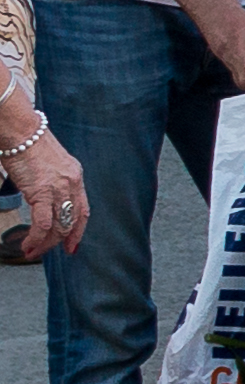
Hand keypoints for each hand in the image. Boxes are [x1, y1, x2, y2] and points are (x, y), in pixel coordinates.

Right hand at [1, 126, 86, 258]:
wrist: (21, 131)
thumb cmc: (29, 143)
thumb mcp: (49, 164)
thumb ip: (52, 180)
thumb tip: (43, 196)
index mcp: (75, 176)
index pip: (83, 210)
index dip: (78, 230)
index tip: (72, 246)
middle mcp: (72, 183)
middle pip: (72, 221)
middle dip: (58, 242)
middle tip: (43, 252)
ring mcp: (59, 188)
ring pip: (59, 226)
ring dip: (45, 244)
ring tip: (32, 252)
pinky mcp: (42, 192)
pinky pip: (44, 223)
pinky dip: (36, 238)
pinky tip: (27, 244)